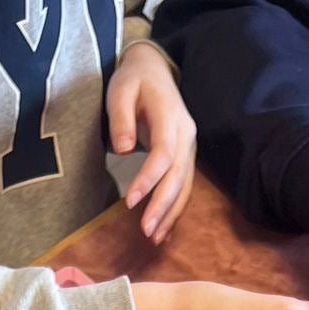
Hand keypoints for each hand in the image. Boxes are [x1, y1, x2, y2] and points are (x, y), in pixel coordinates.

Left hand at [108, 41, 196, 244]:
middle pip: (178, 176)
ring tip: (155, 238)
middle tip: (146, 231)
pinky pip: (184, 186)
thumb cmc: (133, 81)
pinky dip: (175, 209)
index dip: (148, 180)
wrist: (153, 71)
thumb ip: (121, 118)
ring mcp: (189, 147)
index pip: (163, 154)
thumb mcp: (120, 90)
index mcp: (171, 117)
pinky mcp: (185, 157)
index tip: (129, 202)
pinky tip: (166, 231)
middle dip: (163, 206)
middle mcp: (186, 135)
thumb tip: (123, 148)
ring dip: (171, 214)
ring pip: (185, 186)